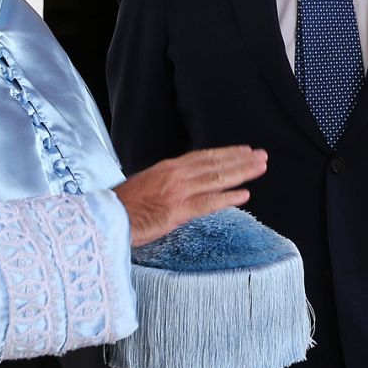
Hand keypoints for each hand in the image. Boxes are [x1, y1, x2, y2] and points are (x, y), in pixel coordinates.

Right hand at [115, 146, 267, 246]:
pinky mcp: (177, 210)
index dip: (226, 153)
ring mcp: (178, 191)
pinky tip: (244, 195)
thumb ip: (167, 182)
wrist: (105, 216)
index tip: (243, 150)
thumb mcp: (147, 185)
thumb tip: (183, 184)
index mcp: (168, 168)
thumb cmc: (123, 206)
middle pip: (215, 163)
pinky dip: (227, 198)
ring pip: (216, 178)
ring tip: (260, 168)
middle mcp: (176, 174)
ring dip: (241, 172)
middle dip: (241, 159)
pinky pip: (208, 203)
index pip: (203, 156)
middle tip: (262, 156)